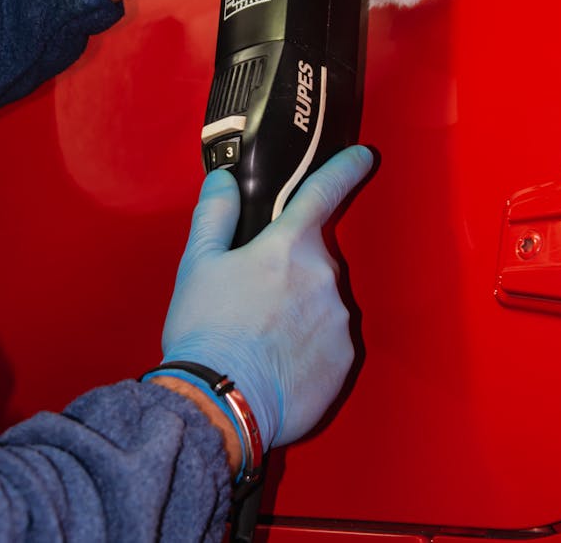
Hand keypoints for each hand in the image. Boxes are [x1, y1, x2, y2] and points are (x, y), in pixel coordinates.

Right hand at [161, 145, 372, 447]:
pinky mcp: (344, 358)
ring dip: (300, 308)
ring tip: (261, 336)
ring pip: (322, 299)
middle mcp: (323, 275)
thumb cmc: (206, 331)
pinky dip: (309, 344)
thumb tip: (224, 179)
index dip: (346, 168)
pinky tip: (279, 360)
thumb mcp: (197, 264)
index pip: (324, 191)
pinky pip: (330, 338)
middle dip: (291, 269)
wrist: (220, 403)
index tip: (363, 156)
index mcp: (287, 245)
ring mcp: (338, 318)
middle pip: (314, 257)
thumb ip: (215, 214)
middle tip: (254, 296)